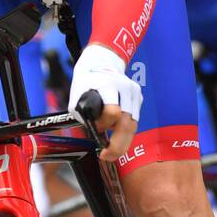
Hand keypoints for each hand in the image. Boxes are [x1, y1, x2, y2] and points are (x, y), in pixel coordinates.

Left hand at [68, 43, 141, 163]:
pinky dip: (125, 129)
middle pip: (128, 124)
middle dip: (118, 145)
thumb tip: (96, 135)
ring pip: (133, 125)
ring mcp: (134, 92)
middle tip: (107, 155)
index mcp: (107, 85)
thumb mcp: (77, 97)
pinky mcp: (139, 96)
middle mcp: (125, 88)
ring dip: (122, 139)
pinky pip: (134, 120)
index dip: (104, 125)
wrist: (101, 61)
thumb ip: (84, 116)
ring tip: (111, 147)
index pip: (113, 111)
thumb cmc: (86, 82)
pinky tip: (117, 133)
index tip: (97, 131)